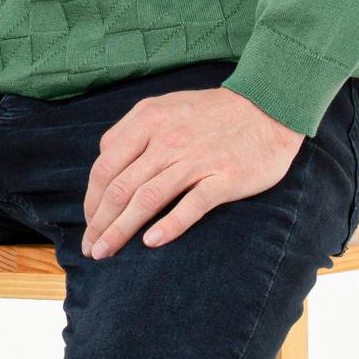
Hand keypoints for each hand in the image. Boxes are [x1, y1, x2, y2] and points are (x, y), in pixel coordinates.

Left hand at [82, 86, 304, 257]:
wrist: (269, 106)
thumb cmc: (211, 113)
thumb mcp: (164, 107)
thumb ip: (132, 132)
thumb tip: (105, 163)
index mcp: (147, 120)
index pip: (105, 167)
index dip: (92, 200)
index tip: (89, 224)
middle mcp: (167, 139)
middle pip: (121, 187)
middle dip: (100, 223)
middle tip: (91, 249)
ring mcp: (196, 159)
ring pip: (147, 199)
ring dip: (121, 230)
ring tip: (106, 252)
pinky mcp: (225, 177)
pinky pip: (192, 205)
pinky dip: (169, 225)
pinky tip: (151, 242)